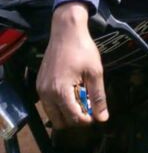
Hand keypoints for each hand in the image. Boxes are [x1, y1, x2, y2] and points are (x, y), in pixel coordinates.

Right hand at [37, 2, 108, 127]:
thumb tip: (102, 118)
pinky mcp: (39, 83)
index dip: (86, 119)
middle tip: (87, 104)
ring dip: (66, 111)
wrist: (66, 31)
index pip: (73, 118)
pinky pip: (48, 103)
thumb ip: (98, 97)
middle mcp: (46, 93)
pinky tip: (71, 89)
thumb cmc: (82, 49)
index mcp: (60, 91)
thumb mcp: (95, 72)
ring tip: (80, 95)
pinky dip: (59, 102)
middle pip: (60, 121)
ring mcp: (41, 89)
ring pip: (52, 114)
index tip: (95, 113)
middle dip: (75, 118)